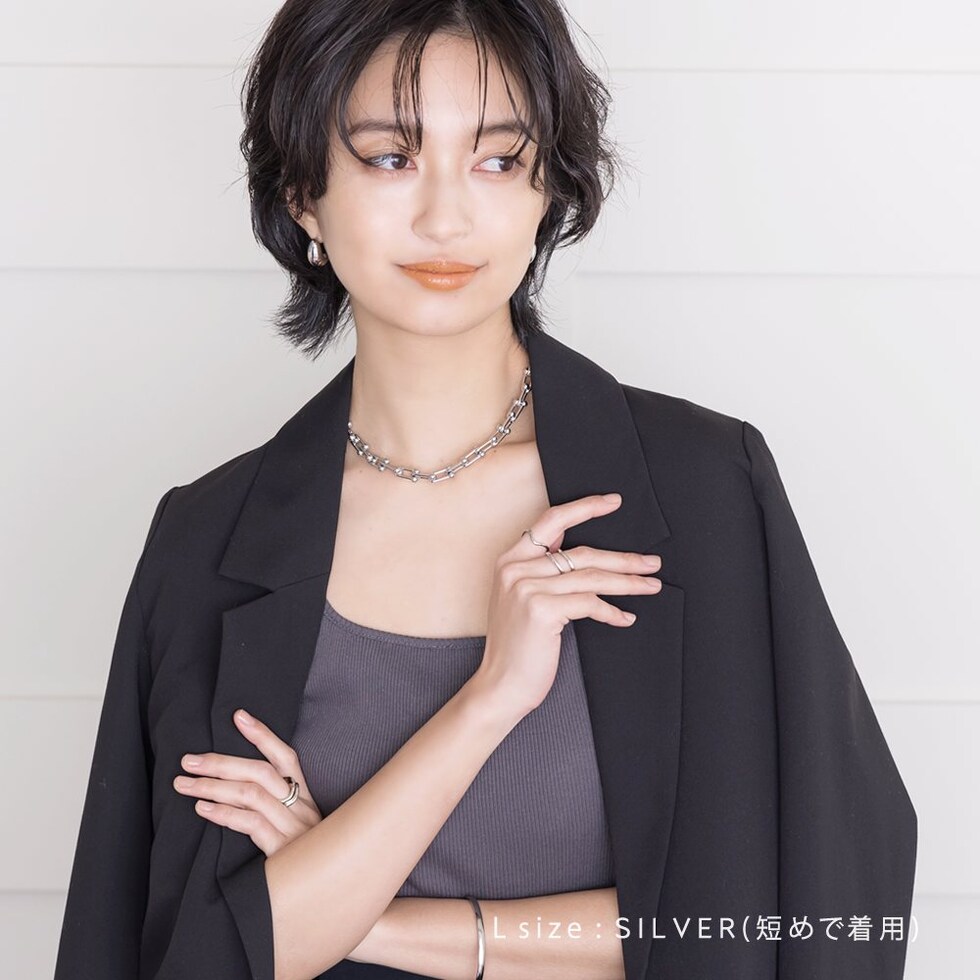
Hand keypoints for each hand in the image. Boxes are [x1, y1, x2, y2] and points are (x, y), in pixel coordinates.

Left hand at [172, 708, 322, 856]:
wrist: (333, 894)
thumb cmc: (307, 862)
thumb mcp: (298, 830)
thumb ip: (277, 810)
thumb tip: (237, 789)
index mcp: (306, 798)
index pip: (286, 757)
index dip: (263, 735)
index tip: (238, 715)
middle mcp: (302, 808)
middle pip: (261, 772)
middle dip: (222, 761)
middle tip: (189, 759)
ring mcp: (294, 828)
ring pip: (251, 794)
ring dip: (214, 785)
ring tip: (184, 784)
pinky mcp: (283, 851)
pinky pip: (250, 825)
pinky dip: (224, 814)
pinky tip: (202, 809)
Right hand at [474, 493, 662, 718]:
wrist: (500, 686)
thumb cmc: (518, 647)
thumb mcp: (522, 599)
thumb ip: (542, 571)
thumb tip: (577, 548)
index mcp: (510, 560)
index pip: (552, 520)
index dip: (585, 507)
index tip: (613, 501)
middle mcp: (516, 568)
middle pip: (581, 552)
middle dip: (622, 558)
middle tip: (652, 562)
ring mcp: (527, 588)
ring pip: (591, 577)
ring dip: (627, 582)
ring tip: (651, 585)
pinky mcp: (541, 609)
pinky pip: (589, 603)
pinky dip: (612, 611)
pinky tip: (625, 617)